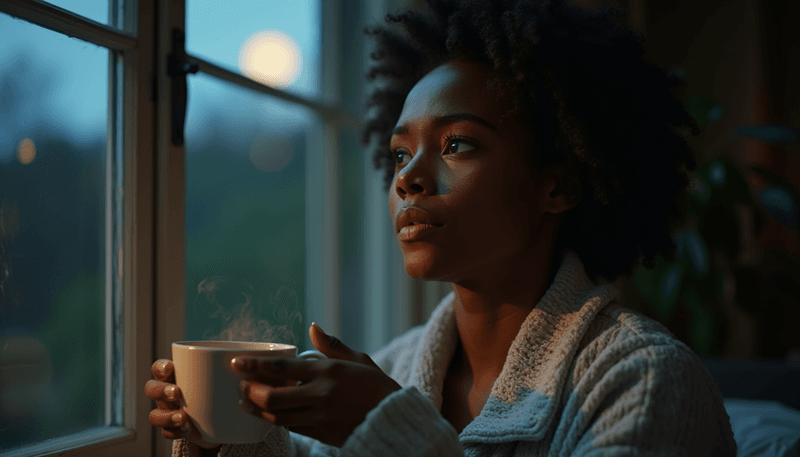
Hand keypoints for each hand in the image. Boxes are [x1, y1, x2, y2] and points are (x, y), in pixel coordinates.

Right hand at [144, 359, 221, 453]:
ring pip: (154, 414)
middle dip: (160, 391)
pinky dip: (176, 431)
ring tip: (183, 417)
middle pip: (150, 389)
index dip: (160, 367)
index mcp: (176, 375)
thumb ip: (224, 370)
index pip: (159, 367)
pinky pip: (166, 432)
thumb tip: (239, 363)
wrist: (222, 418)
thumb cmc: (219, 388)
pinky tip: (187, 430)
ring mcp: (168, 411)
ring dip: (166, 416)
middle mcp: (167, 392)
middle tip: (177, 393)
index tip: (171, 367)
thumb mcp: (221, 377)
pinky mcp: (174, 429)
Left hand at [232, 323, 402, 447]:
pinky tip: (267, 414)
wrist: (393, 418)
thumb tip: (312, 327)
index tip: (237, 363)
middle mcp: (321, 393)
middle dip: (251, 391)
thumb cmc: (375, 385)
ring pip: (277, 416)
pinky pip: (291, 427)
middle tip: (240, 384)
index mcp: (328, 370)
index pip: (282, 367)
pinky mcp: (322, 433)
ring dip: (257, 409)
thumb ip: (332, 345)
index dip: (254, 366)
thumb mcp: (357, 359)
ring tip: (245, 401)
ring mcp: (320, 416)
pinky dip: (275, 421)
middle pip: (273, 396)